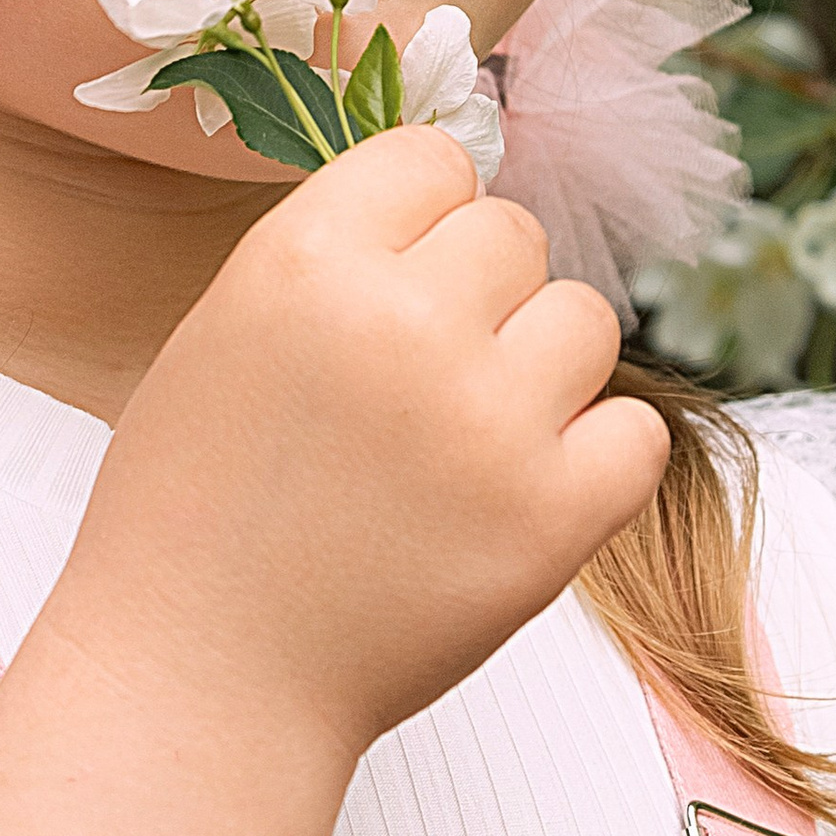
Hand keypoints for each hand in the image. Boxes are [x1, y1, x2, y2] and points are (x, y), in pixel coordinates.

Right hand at [62, 128, 668, 767]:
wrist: (199, 677)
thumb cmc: (198, 509)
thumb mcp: (225, 332)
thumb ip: (338, 257)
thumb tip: (458, 203)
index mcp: (305, 259)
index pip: (434, 158)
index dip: (422, 221)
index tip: (397, 283)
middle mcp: (402, 322)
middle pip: (515, 235)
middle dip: (480, 298)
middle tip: (419, 385)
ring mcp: (486, 420)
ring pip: (585, 320)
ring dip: (540, 372)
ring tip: (463, 442)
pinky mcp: (552, 518)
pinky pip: (636, 433)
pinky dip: (596, 460)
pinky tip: (522, 491)